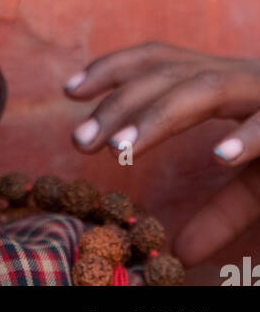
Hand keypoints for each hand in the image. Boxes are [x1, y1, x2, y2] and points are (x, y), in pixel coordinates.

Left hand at [63, 40, 259, 266]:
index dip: (112, 69)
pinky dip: (247, 137)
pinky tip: (221, 155)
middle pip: (166, 76)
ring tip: (122, 149)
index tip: (69, 92)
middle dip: (119, 106)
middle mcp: (239, 76)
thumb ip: (221, 211)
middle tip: (81, 142)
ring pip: (202, 90)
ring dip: (159, 116)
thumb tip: (182, 250)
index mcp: (223, 81)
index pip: (157, 60)